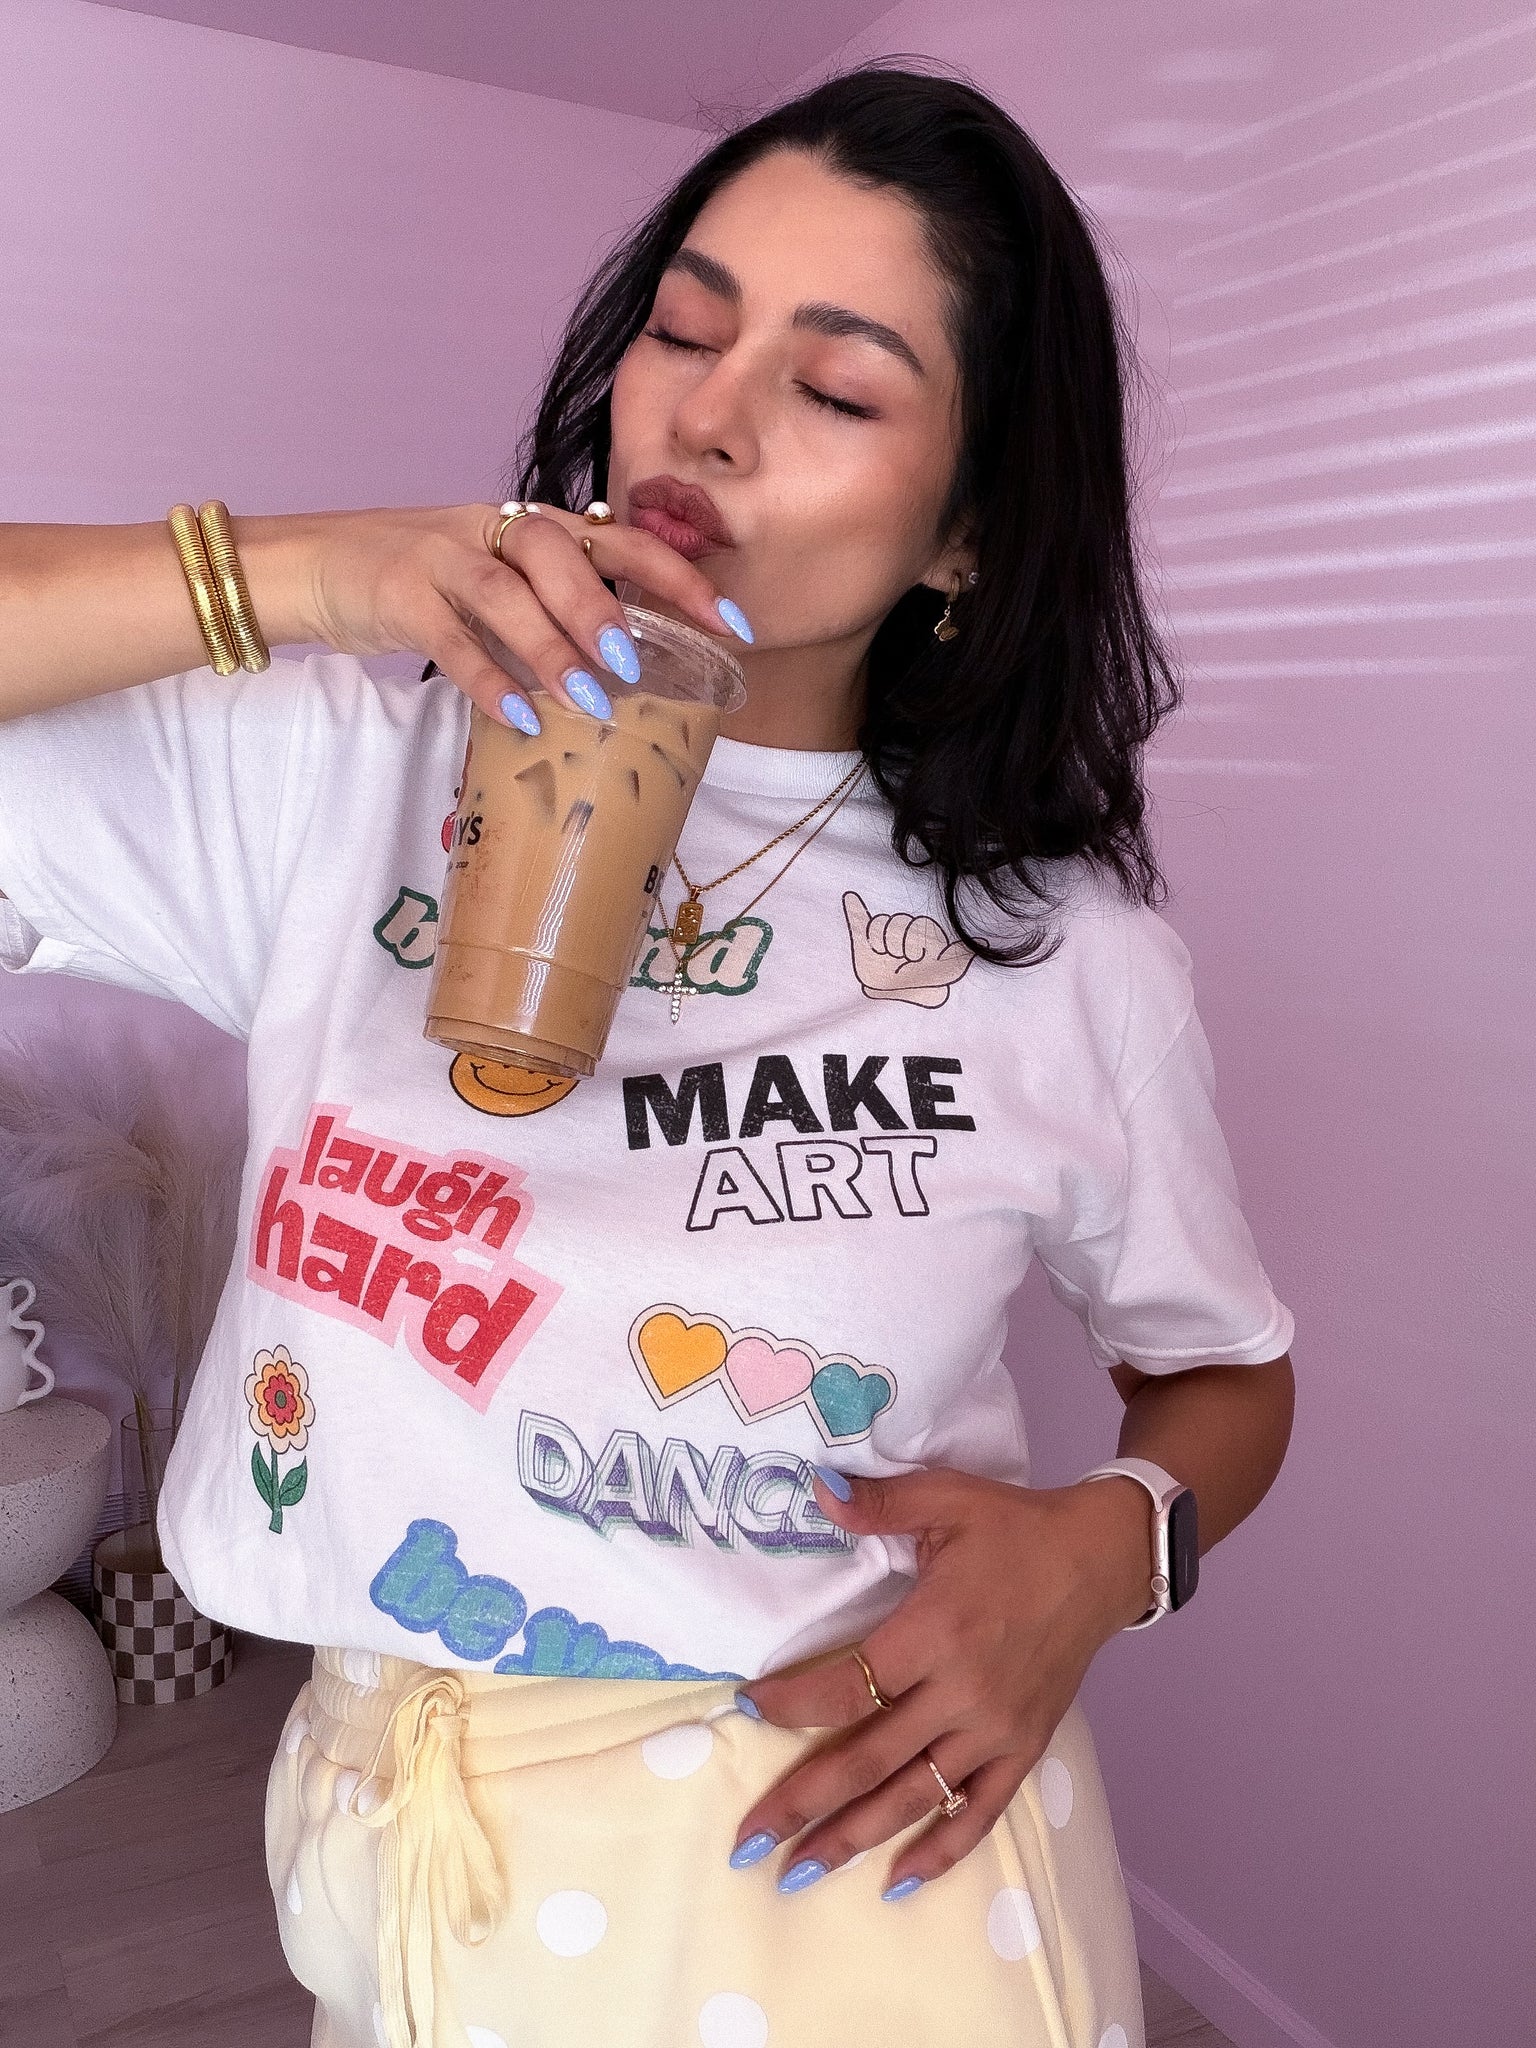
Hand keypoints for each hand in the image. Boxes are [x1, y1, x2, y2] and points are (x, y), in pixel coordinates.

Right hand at [244, 502, 748, 724]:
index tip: (730, 624)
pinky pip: (448, 636)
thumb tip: (634, 665)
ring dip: (552, 645)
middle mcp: (492, 529)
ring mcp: (441, 556)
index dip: (677, 576)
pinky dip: (485, 678)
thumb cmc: (423, 583)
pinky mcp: (397, 592)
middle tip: (639, 659)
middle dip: (605, 606)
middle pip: (559, 553)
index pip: (618, 539)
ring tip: (588, 699)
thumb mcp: (499, 583)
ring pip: (505, 591)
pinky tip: (518, 717)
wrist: (314, 564)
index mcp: (531, 527)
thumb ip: (557, 609)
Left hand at [730, 1466, 1152, 1898]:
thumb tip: (816, 1489)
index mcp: (937, 1632)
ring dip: (854, 1838)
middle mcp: (964, 1693)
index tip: (747, 1710)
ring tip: (799, 1873)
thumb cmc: (1016, 1528)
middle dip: (803, 1802)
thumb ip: (879, 1502)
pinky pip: (978, 1813)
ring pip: (914, 1797)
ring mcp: (996, 1730)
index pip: (848, 1686)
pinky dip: (940, 1852)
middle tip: (748, 1840)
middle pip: (869, 1759)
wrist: (1102, 1558)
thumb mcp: (947, 1498)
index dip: (792, 1704)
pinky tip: (897, 1882)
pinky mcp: (1024, 1749)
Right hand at [842, 891, 972, 1006]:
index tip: (914, 958)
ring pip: (879, 921)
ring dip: (879, 938)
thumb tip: (985, 942)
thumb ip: (959, 960)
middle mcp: (903, 933)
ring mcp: (884, 937)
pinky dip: (853, 907)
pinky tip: (851, 897)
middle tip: (898, 959)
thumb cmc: (923, 988)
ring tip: (882, 955)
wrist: (895, 1004)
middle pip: (897, 920)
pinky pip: (859, 919)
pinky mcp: (864, 943)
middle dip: (897, 940)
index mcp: (923, 937)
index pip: (918, 924)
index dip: (914, 939)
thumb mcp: (944, 975)